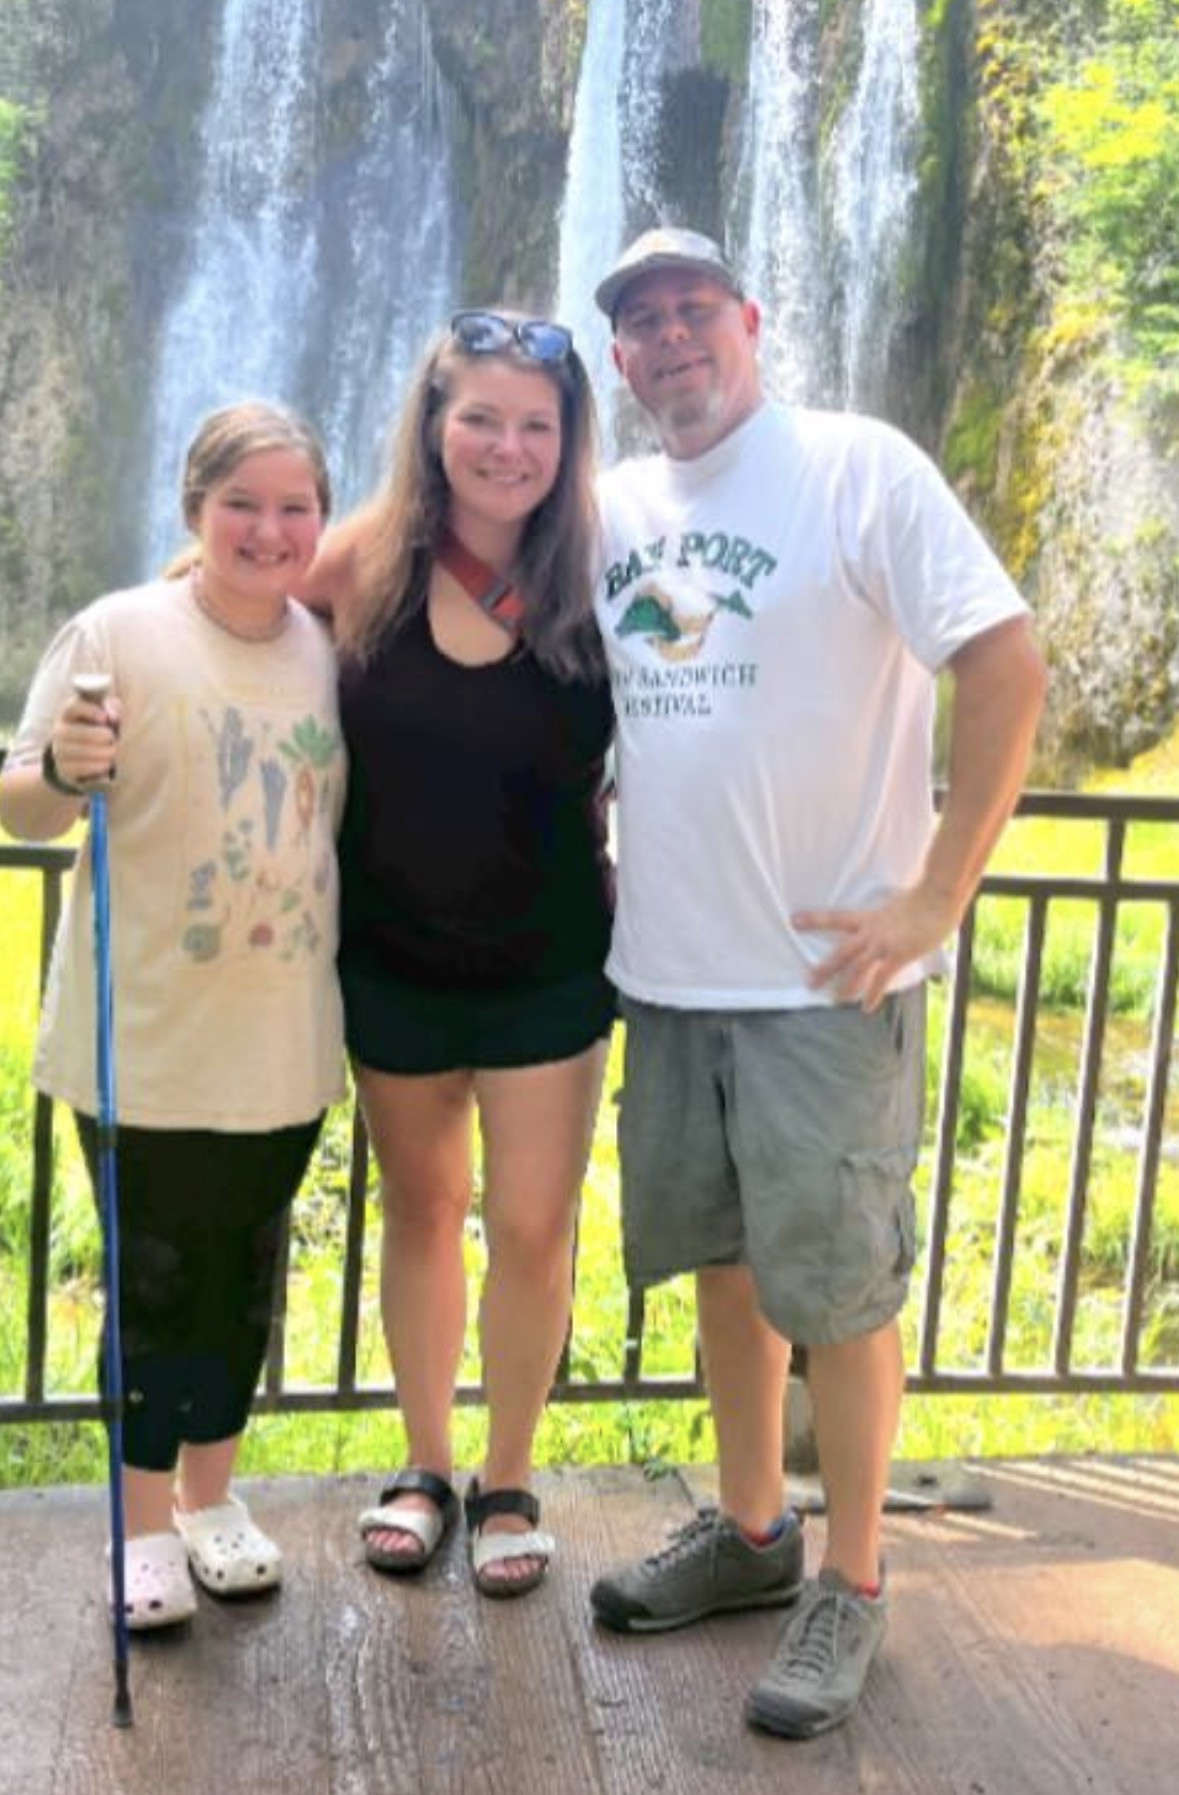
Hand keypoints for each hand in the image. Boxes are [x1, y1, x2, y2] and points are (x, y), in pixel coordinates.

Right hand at [50, 687, 121, 788]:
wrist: (86, 756)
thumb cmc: (100, 728)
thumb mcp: (107, 713)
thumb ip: (112, 706)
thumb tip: (114, 715)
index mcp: (69, 714)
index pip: (71, 708)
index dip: (87, 711)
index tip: (105, 718)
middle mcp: (60, 731)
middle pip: (67, 732)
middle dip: (92, 735)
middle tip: (112, 738)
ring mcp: (60, 750)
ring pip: (69, 751)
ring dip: (94, 752)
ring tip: (113, 751)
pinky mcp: (64, 768)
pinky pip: (74, 768)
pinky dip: (92, 766)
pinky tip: (107, 763)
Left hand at [792, 884, 960, 1011]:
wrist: (938, 896)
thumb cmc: (925, 896)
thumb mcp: (899, 904)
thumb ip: (891, 916)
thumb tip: (894, 922)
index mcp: (869, 917)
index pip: (835, 918)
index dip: (813, 920)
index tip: (793, 921)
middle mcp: (871, 932)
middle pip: (841, 953)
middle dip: (824, 969)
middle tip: (809, 982)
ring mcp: (884, 944)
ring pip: (857, 969)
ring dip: (845, 987)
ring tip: (834, 1000)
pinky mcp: (898, 954)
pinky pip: (881, 979)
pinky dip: (873, 995)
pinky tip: (866, 1008)